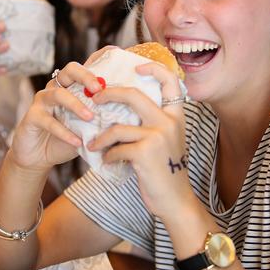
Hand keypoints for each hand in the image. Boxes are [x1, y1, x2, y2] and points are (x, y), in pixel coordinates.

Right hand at [9, 61, 105, 172]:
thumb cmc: (67, 139)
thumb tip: (128, 118)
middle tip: (99, 89)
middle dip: (86, 77)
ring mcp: (43, 100)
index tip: (116, 52)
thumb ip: (103, 120)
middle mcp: (57, 87)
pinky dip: (64, 132)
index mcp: (72, 86)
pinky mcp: (32, 116)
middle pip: (70, 70)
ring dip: (76, 105)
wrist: (38, 157)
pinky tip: (77, 141)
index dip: (99, 57)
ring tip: (90, 117)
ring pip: (58, 94)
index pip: (86, 67)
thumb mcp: (88, 129)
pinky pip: (48, 121)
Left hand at [86, 62, 194, 217]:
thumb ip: (154, 122)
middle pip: (133, 95)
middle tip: (95, 99)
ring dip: (101, 138)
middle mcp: (169, 122)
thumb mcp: (167, 140)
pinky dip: (107, 156)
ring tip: (93, 144)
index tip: (136, 67)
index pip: (170, 81)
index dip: (153, 68)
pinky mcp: (145, 153)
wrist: (175, 201)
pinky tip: (106, 162)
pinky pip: (116, 148)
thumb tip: (125, 105)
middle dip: (109, 94)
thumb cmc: (166, 170)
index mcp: (176, 116)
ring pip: (117, 127)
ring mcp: (158, 137)